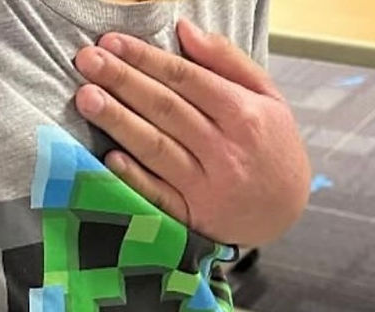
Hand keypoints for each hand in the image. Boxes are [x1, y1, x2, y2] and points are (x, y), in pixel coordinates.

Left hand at [73, 19, 310, 246]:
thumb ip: (227, 61)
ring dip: (120, 123)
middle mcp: (224, 150)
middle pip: (166, 110)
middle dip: (123, 82)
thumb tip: (185, 31)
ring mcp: (208, 187)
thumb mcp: (267, 97)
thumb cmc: (273, 147)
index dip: (146, 59)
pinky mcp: (195, 218)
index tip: (112, 41)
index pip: (185, 79)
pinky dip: (136, 179)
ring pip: (158, 149)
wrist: (287, 210)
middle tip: (88, 62)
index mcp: (242, 114)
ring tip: (87, 99)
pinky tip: (111, 158)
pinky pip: (161, 197)